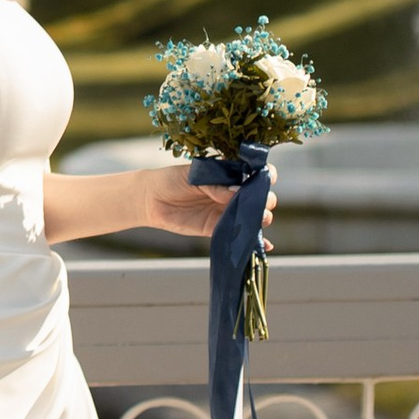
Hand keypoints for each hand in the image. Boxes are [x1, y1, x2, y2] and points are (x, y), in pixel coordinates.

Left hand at [138, 167, 271, 249]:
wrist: (150, 200)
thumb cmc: (171, 180)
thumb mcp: (193, 178)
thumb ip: (214, 186)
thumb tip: (237, 192)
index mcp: (228, 174)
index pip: (254, 172)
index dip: (265, 174)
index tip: (268, 178)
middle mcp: (232, 192)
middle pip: (259, 196)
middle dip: (265, 199)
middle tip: (259, 203)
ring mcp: (227, 211)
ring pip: (254, 216)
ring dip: (261, 218)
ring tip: (258, 220)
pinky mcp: (218, 228)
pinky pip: (239, 235)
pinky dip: (255, 241)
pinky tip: (264, 246)